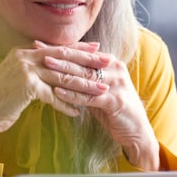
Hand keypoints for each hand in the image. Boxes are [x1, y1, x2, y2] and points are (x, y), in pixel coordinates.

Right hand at [0, 41, 109, 159]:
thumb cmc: (1, 99)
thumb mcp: (17, 77)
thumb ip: (33, 68)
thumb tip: (53, 67)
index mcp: (23, 51)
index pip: (57, 48)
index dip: (79, 49)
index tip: (97, 49)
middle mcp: (24, 56)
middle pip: (63, 58)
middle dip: (88, 61)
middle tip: (108, 62)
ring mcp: (25, 70)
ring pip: (62, 77)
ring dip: (83, 85)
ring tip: (100, 91)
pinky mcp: (27, 86)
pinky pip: (53, 95)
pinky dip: (66, 104)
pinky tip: (78, 112)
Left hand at [40, 43, 161, 170]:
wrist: (135, 130)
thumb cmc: (114, 109)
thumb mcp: (99, 89)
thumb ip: (85, 78)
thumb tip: (61, 68)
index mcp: (111, 63)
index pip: (83, 53)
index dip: (62, 49)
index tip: (41, 46)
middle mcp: (115, 69)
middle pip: (83, 62)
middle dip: (61, 57)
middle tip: (41, 54)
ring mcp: (116, 84)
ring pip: (85, 78)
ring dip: (64, 73)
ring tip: (46, 69)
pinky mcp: (115, 101)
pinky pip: (89, 97)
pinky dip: (72, 95)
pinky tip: (58, 92)